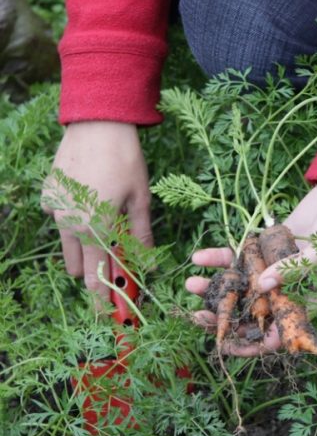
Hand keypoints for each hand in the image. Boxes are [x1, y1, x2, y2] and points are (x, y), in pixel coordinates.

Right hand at [41, 121, 152, 299]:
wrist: (97, 122)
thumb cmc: (126, 160)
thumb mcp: (141, 199)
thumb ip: (141, 236)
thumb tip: (148, 266)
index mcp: (96, 229)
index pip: (96, 279)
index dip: (103, 299)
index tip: (111, 313)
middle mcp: (70, 224)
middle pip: (78, 267)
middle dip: (94, 272)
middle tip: (114, 264)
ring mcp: (55, 209)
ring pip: (66, 244)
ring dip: (84, 247)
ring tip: (103, 228)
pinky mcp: (47, 194)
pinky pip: (58, 217)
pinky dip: (71, 219)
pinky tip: (86, 200)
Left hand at [186, 183, 316, 355]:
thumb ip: (296, 268)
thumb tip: (263, 284)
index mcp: (307, 303)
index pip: (278, 335)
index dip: (252, 345)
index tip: (226, 345)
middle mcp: (286, 291)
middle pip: (251, 313)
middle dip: (223, 317)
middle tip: (199, 315)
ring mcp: (272, 269)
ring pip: (239, 286)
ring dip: (214, 288)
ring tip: (191, 284)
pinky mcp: (263, 249)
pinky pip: (237, 258)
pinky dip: (218, 258)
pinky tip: (198, 257)